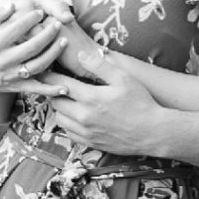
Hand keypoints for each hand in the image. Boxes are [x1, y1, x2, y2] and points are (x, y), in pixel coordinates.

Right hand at [0, 0, 67, 97]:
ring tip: (64, 41)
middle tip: (57, 24)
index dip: (30, 19)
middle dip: (47, 35)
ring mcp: (12, 75)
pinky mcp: (18, 86)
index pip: (15, 30)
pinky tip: (65, 87)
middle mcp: (3, 61)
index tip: (40, 12)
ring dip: (53, 54)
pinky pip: (36, 89)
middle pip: (31, 48)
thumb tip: (11, 5)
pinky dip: (51, 90)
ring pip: (37, 66)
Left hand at [35, 63, 167, 157]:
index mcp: (90, 98)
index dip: (49, 76)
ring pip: (59, 119)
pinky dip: (68, 123)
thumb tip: (80, 56)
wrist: (152, 133)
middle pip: (56, 102)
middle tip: (57, 83)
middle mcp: (84, 117)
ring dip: (60, 108)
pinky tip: (77, 116)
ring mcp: (86, 132)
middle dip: (54, 92)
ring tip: (68, 99)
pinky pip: (69, 133)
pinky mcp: (90, 143)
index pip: (59, 84)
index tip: (45, 70)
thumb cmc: (141, 102)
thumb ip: (100, 66)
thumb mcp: (123, 78)